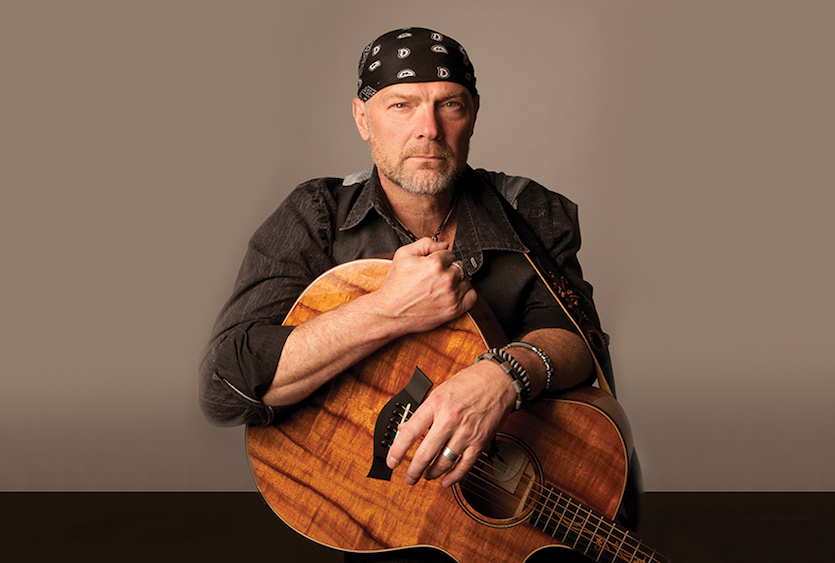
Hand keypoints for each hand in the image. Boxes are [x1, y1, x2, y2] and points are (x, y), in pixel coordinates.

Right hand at [373, 238, 476, 335]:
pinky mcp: (454, 310)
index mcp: (435, 263)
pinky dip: (466, 293)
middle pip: (460, 266)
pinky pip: (472, 297)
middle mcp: (446, 279)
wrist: (390, 312)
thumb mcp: (403, 254)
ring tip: (441, 286)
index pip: (450, 254)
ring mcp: (451, 296)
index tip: (432, 266)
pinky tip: (453, 293)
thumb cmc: (395, 285)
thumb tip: (444, 244)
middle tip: (436, 276)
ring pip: (466, 280)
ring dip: (457, 281)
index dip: (440, 258)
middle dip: (449, 269)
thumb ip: (425, 243)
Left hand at [385, 358, 517, 487]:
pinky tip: (446, 480)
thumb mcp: (439, 391)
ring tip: (425, 476)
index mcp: (436, 404)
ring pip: (444, 463)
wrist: (498, 380)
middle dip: (413, 470)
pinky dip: (454, 477)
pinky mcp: (480, 441)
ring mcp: (465, 432)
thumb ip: (423, 412)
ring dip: (431, 474)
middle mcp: (449, 419)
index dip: (397, 450)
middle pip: (425, 453)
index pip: (410, 432)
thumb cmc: (469, 383)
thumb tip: (405, 429)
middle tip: (408, 477)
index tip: (391, 461)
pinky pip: (464, 465)